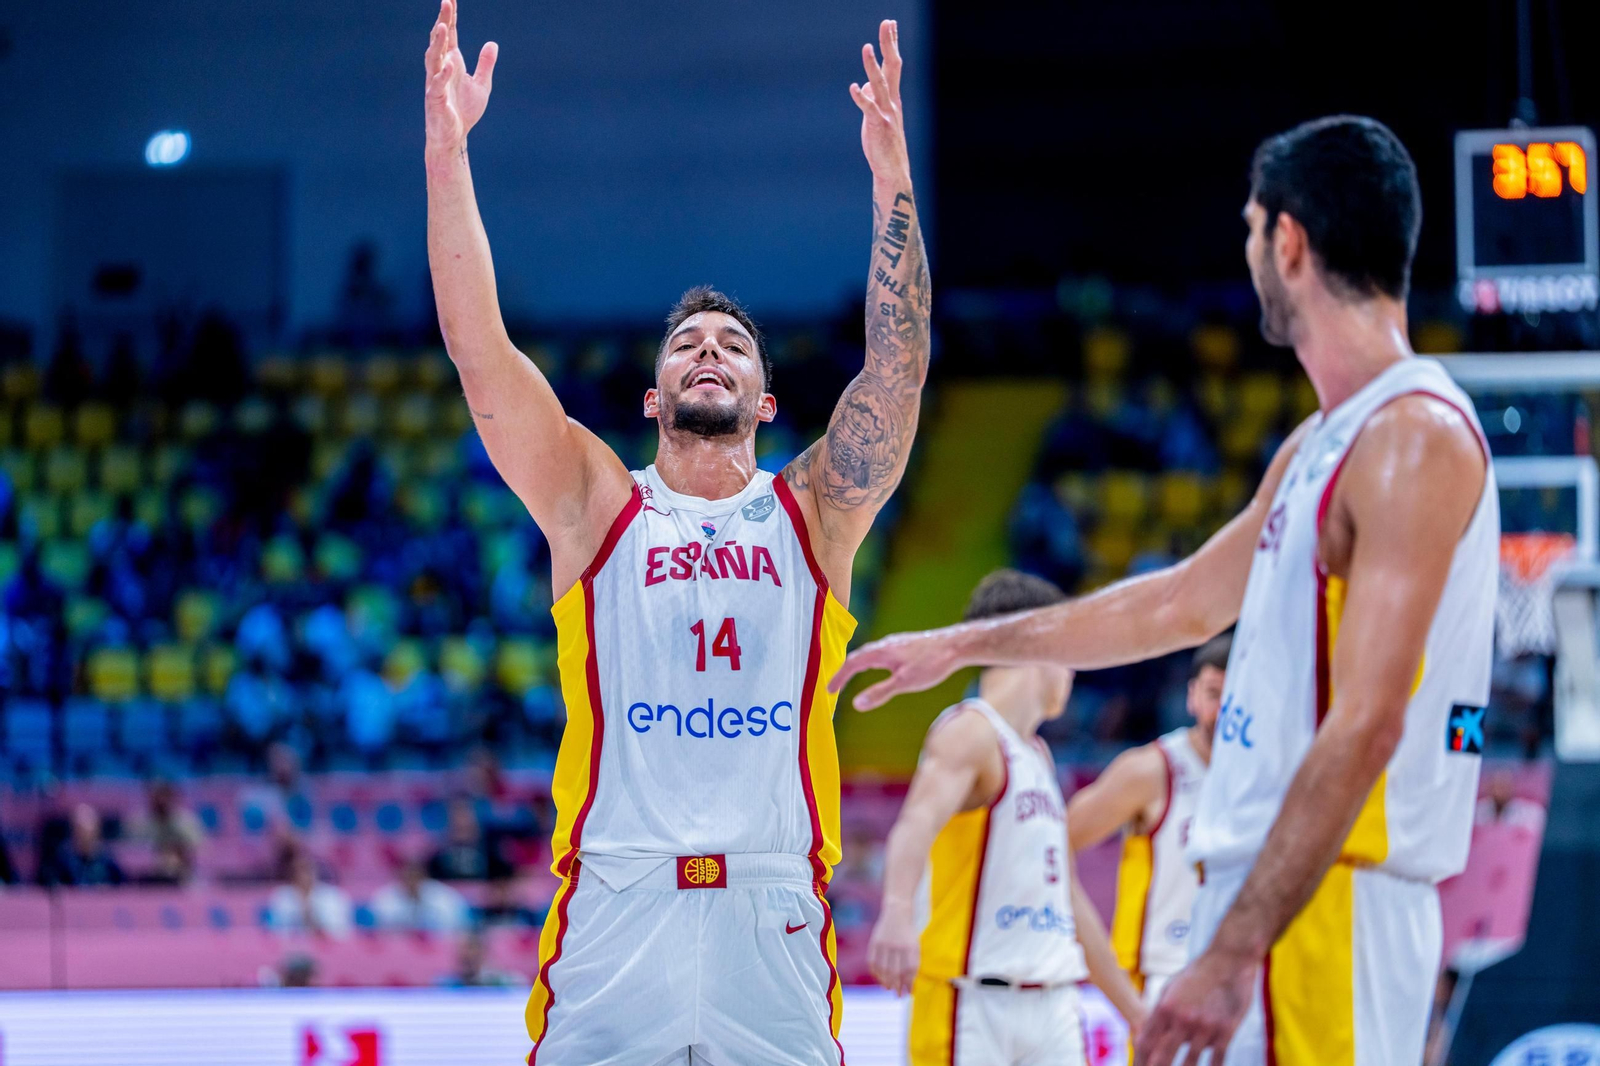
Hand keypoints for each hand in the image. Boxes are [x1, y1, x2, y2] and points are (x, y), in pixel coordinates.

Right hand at [424, 0, 497, 161]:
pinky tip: (450, 65)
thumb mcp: (481, 85)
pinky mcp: (436, 101)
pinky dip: (443, 76)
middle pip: (439, 41)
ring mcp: (436, 84)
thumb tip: (492, 44)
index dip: (450, 17)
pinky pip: (438, 86)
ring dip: (438, 43)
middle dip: (442, 21)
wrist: (454, 137)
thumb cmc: (464, 111)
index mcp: (451, 63)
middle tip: (446, 2)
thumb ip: (485, 64)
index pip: (450, 36)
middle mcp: (440, 69)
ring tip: (443, 26)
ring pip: (433, 59)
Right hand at [828, 628, 965, 710]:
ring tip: (849, 677)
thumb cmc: (931, 664)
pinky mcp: (905, 645)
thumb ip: (879, 693)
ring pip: (869, 654)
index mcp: (880, 652)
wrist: (955, 645)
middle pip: (857, 657)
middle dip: (844, 671)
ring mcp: (895, 643)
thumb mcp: (904, 682)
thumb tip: (856, 704)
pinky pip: (879, 653)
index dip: (838, 677)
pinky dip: (869, 662)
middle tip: (834, 686)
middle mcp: (884, 644)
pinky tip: (877, 668)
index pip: (851, 663)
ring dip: (856, 666)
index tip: (829, 690)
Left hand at [850, 20, 910, 183]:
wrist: (892, 169)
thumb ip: (872, 98)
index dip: (891, 44)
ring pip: (879, 84)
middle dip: (888, 44)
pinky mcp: (877, 126)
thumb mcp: (876, 116)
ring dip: (872, 65)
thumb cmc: (883, 143)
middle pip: (891, 66)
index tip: (890, 24)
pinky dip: (861, 97)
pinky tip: (853, 87)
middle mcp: (892, 101)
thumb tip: (863, 84)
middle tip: (887, 22)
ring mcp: (886, 113)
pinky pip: (868, 108)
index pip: (893, 64)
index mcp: (892, 97)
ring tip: (867, 47)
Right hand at [867, 904, 919, 994]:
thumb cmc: (908, 935)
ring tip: (888, 987)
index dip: (908, 983)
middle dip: (897, 986)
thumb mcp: (914, 947)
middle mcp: (897, 945)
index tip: (907, 993)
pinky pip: (872, 962)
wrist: (898, 913)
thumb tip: (907, 988)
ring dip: (885, 981)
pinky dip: (875, 972)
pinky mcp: (874, 942)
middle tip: (898, 995)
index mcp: (910, 946)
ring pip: (883, 969)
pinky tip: (879, 978)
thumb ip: (912, 966)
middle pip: (895, 972)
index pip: (909, 970)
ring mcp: (884, 943)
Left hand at [1132, 950, 1255, 1065]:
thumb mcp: (1172, 987)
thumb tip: (1147, 1032)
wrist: (1229, 960)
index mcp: (1165, 1007)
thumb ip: (1160, 1010)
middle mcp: (1182, 1019)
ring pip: (1189, 1062)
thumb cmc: (1197, 974)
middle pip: (1162, 1056)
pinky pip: (1216, 1059)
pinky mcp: (1226, 1030)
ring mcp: (1204, 1026)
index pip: (1146, 1041)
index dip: (1139, 1060)